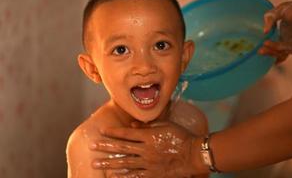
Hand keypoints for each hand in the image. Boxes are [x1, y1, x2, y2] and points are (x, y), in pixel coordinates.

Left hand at [89, 121, 205, 177]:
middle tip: (92, 146)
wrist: (193, 154)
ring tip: (96, 163)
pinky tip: (113, 176)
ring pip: (125, 163)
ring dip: (109, 163)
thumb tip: (132, 126)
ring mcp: (148, 163)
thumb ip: (148, 126)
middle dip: (105, 146)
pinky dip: (123, 176)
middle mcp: (145, 150)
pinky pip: (135, 175)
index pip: (126, 134)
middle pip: (122, 148)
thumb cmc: (180, 136)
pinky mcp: (152, 174)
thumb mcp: (165, 125)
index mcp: (148, 136)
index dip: (113, 132)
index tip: (102, 131)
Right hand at [259, 1, 291, 62]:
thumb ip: (270, 17)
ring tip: (261, 50)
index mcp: (284, 27)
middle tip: (259, 50)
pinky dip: (278, 58)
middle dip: (266, 49)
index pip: (271, 36)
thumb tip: (264, 31)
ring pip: (277, 52)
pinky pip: (284, 55)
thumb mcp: (283, 9)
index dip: (265, 39)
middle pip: (273, 46)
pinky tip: (273, 60)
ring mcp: (291, 44)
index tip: (258, 39)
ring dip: (269, 52)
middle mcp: (287, 37)